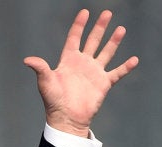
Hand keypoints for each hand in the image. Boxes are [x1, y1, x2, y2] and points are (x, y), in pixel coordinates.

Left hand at [24, 9, 138, 136]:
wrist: (66, 118)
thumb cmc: (53, 101)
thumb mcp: (45, 82)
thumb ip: (40, 69)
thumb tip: (27, 60)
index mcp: (68, 61)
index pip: (74, 38)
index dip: (79, 25)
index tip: (84, 12)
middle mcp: (82, 64)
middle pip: (92, 41)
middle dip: (99, 27)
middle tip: (107, 13)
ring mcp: (94, 73)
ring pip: (106, 53)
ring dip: (113, 41)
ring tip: (121, 29)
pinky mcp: (103, 84)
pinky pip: (117, 73)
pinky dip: (125, 67)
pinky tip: (134, 59)